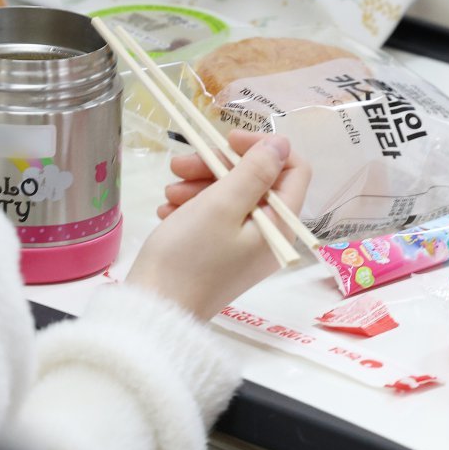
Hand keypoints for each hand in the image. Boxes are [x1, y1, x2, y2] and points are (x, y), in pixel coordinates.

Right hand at [124, 131, 311, 320]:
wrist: (155, 310)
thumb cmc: (189, 256)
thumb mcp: (221, 205)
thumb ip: (254, 171)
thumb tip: (281, 143)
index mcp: (279, 225)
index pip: (293, 169)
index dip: (262, 147)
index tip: (227, 138)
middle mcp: (268, 236)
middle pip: (255, 181)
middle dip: (218, 166)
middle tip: (179, 164)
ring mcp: (243, 247)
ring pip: (230, 197)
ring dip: (199, 185)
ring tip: (168, 193)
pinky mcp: (219, 255)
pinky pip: (213, 218)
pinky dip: (192, 207)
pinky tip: (167, 211)